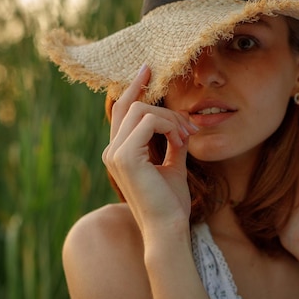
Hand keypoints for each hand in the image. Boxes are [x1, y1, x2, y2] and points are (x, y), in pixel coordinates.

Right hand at [102, 66, 198, 235]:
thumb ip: (173, 143)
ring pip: (142, 111)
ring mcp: (115, 154)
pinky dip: (169, 126)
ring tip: (186, 136)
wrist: (169, 228)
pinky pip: (148, 122)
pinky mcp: (125, 158)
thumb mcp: (173, 165)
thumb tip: (181, 126)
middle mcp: (111, 151)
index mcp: (119, 152)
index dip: (133, 88)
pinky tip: (181, 141)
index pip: (122, 112)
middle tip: (183, 115)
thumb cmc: (170, 202)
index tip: (147, 70)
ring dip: (170, 119)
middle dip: (158, 101)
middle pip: (130, 106)